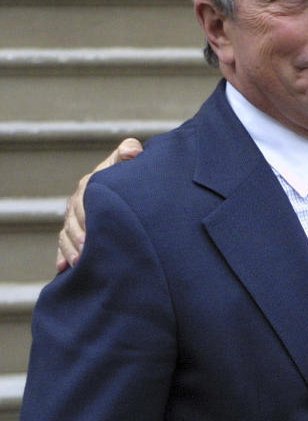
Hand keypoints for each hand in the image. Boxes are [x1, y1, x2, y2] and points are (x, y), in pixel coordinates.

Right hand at [56, 138, 143, 271]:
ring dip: (70, 248)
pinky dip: (62, 255)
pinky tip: (63, 269)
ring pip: (66, 234)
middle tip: (86, 251)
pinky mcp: (75, 232)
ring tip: (78, 262)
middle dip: (78, 236)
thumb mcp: (127, 159)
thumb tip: (133, 151)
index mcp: (89, 185)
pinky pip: (63, 244)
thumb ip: (128, 151)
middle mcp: (78, 201)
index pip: (83, 201)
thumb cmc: (129, 172)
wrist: (130, 184)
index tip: (91, 230)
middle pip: (73, 221)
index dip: (86, 216)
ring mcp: (75, 218)